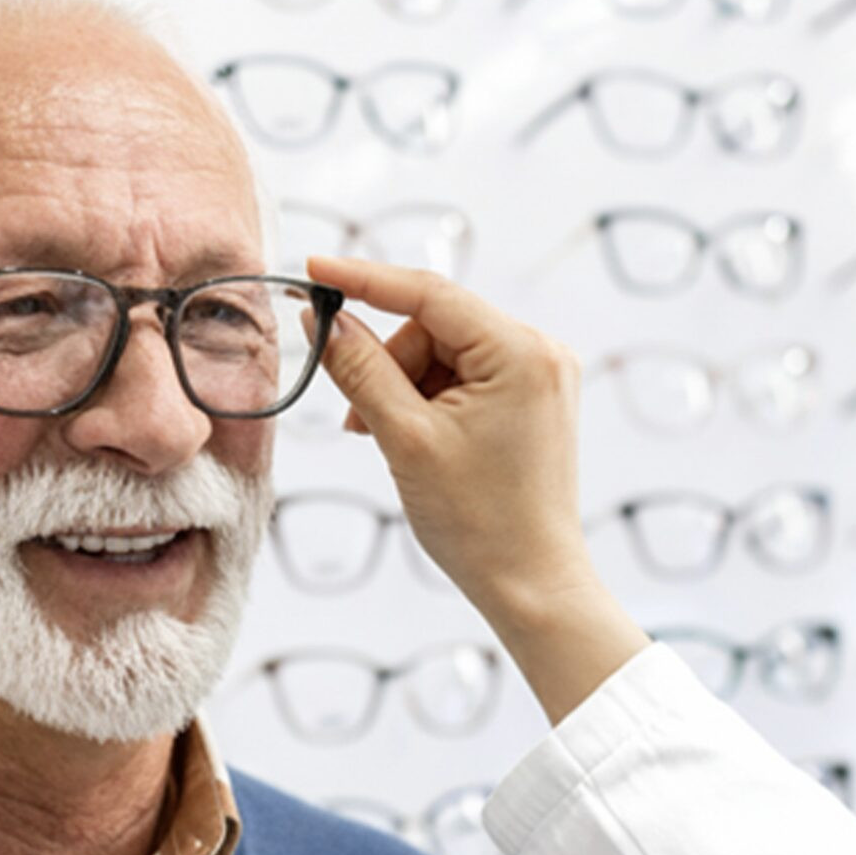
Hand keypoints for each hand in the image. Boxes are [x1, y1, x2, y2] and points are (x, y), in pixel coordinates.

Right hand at [307, 255, 649, 724]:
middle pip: (435, 327)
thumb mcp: (405, 438)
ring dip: (405, 389)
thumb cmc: (479, 521)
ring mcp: (541, 376)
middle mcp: (541, 352)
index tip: (313, 269)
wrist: (531, 585)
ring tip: (390, 442)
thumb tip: (323, 321)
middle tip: (360, 422)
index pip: (430, 293)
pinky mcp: (533, 401)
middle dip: (389, 366)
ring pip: (445, 354)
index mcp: (521, 352)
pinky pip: (465, 377)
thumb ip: (360, 369)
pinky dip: (429, 402)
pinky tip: (416, 441)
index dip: (364, 279)